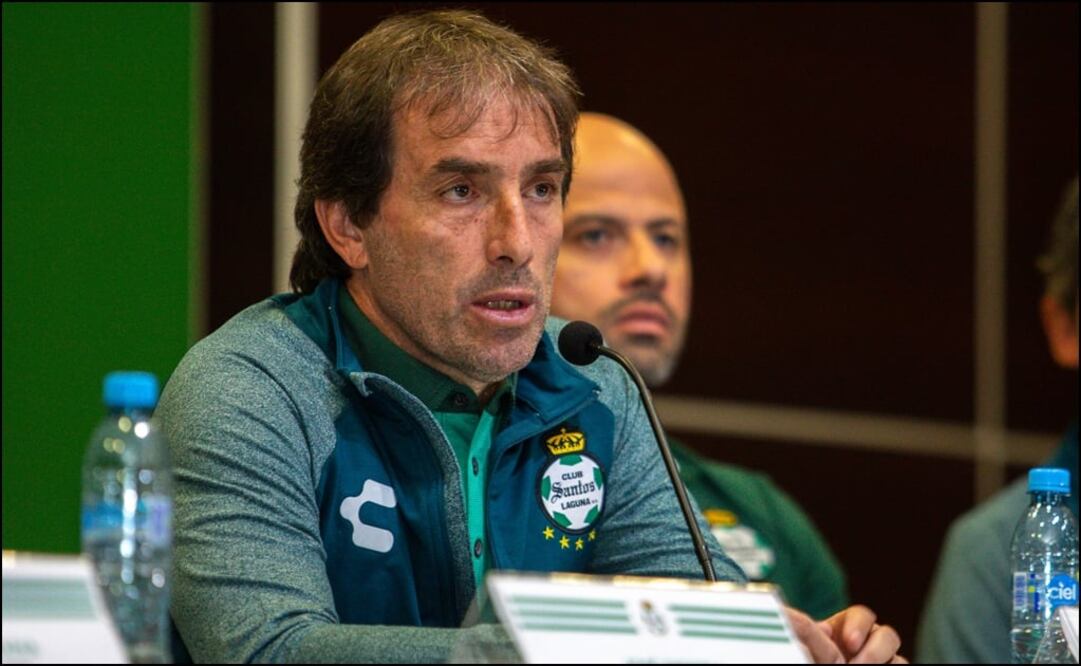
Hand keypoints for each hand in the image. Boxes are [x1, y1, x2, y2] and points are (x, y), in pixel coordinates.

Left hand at [785, 605, 905, 663]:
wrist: (812, 662)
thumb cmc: (812, 655)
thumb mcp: (813, 643)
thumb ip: (811, 632)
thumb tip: (808, 623)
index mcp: (849, 627)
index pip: (862, 616)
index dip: (859, 625)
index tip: (849, 642)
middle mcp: (871, 641)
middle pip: (888, 635)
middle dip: (875, 650)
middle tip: (857, 663)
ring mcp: (883, 659)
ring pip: (898, 658)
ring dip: (884, 663)